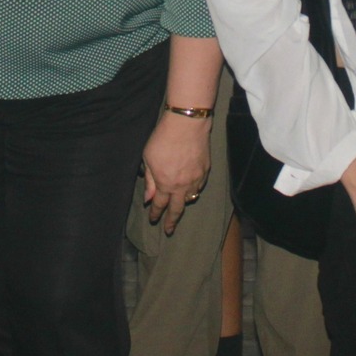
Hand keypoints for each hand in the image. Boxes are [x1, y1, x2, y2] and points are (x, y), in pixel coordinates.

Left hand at [141, 113, 211, 234]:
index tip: (154, 220)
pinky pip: (199, 186)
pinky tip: (190, 188)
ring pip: (191, 198)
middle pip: (177, 209)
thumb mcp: (148, 158)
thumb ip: (150, 180)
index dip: (156, 214)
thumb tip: (149, 198)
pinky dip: (193, 190)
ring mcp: (196, 179)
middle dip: (172, 221)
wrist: (187, 124)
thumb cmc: (163, 138)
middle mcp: (182, 185)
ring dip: (183, 203)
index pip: (160, 204)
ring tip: (179, 206)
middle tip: (169, 230)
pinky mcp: (206, 170)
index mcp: (165, 183)